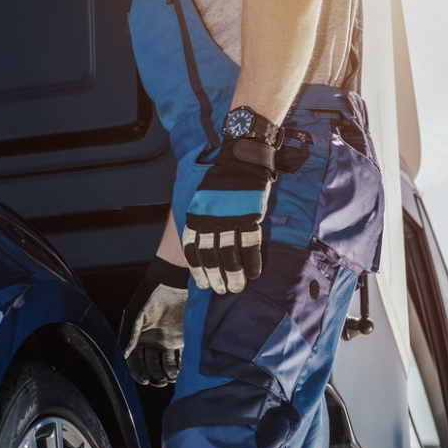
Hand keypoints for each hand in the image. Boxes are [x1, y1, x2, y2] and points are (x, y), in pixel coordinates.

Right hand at [119, 257, 188, 385]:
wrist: (172, 285)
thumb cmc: (150, 297)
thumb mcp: (137, 316)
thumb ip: (131, 335)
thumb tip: (124, 356)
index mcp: (138, 339)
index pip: (136, 362)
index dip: (138, 373)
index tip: (144, 380)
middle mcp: (152, 343)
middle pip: (151, 367)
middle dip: (154, 376)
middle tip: (159, 381)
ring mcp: (167, 342)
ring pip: (166, 365)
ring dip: (167, 374)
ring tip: (171, 377)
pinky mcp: (182, 339)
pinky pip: (181, 358)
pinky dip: (181, 367)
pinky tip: (181, 372)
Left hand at [183, 136, 275, 293]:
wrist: (241, 155)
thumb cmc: (221, 180)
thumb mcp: (201, 198)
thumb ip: (201, 220)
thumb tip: (201, 248)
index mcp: (195, 214)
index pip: (193, 249)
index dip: (198, 270)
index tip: (203, 285)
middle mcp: (210, 218)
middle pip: (211, 256)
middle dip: (216, 277)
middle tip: (222, 291)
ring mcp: (230, 217)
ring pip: (230, 254)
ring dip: (234, 275)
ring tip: (237, 288)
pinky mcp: (250, 215)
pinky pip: (251, 244)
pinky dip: (253, 262)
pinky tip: (254, 273)